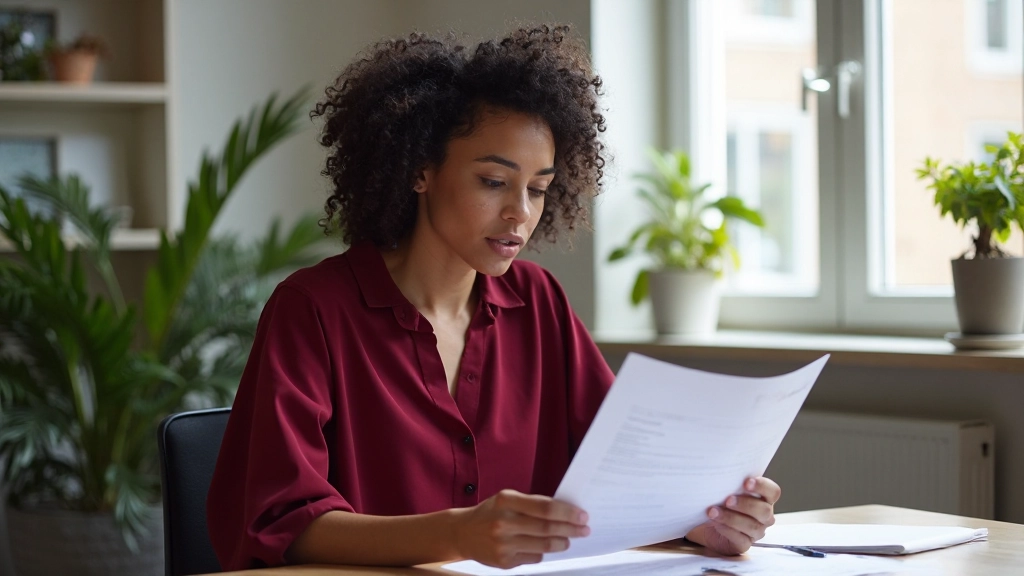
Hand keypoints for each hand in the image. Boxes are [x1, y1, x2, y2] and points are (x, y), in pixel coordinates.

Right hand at [452, 489, 590, 568]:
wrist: (462, 533)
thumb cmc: (491, 512)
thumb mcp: (507, 499)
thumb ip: (532, 504)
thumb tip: (565, 512)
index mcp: (506, 501)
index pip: (545, 508)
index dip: (567, 513)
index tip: (582, 515)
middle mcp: (504, 523)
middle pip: (547, 528)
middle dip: (571, 529)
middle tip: (584, 529)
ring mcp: (503, 544)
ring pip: (544, 546)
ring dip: (561, 543)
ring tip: (568, 539)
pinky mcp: (504, 562)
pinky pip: (534, 558)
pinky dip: (542, 552)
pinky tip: (542, 547)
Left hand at [687, 476, 779, 555]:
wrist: (707, 524)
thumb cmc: (721, 502)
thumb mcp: (727, 489)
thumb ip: (732, 482)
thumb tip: (719, 471)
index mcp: (764, 499)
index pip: (773, 491)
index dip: (762, 486)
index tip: (746, 482)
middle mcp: (764, 516)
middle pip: (764, 511)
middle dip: (745, 504)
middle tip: (727, 500)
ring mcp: (756, 532)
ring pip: (752, 526)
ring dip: (731, 518)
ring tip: (713, 511)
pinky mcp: (744, 544)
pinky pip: (740, 539)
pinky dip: (727, 530)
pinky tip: (715, 523)